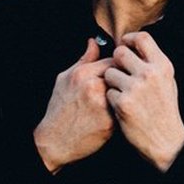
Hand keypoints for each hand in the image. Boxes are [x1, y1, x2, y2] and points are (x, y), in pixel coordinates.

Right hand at [34, 38, 114, 172]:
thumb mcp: (65, 79)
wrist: (55, 141)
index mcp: (83, 74)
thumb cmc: (60, 109)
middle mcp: (93, 87)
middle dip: (127, 78)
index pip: (114, 59)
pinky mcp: (110, 122)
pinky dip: (126, 109)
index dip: (120, 65)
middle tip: (126, 85)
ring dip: (128, 93)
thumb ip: (84, 59)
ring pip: (127, 91)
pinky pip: (126, 108)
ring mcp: (103, 105)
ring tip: (124, 97)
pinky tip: (120, 111)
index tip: (121, 71)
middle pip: (123, 74)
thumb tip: (94, 42)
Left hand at [104, 32, 183, 171]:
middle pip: (120, 52)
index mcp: (162, 66)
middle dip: (115, 61)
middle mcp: (149, 74)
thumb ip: (153, 63)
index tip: (124, 45)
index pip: (142, 38)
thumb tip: (136, 45)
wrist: (165, 140)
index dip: (129, 39)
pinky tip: (121, 106)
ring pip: (109, 72)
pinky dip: (111, 99)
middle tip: (119, 71)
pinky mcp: (123, 103)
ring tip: (122, 92)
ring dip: (111, 81)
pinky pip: (107, 92)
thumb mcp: (167, 81)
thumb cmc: (164, 110)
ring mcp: (135, 88)